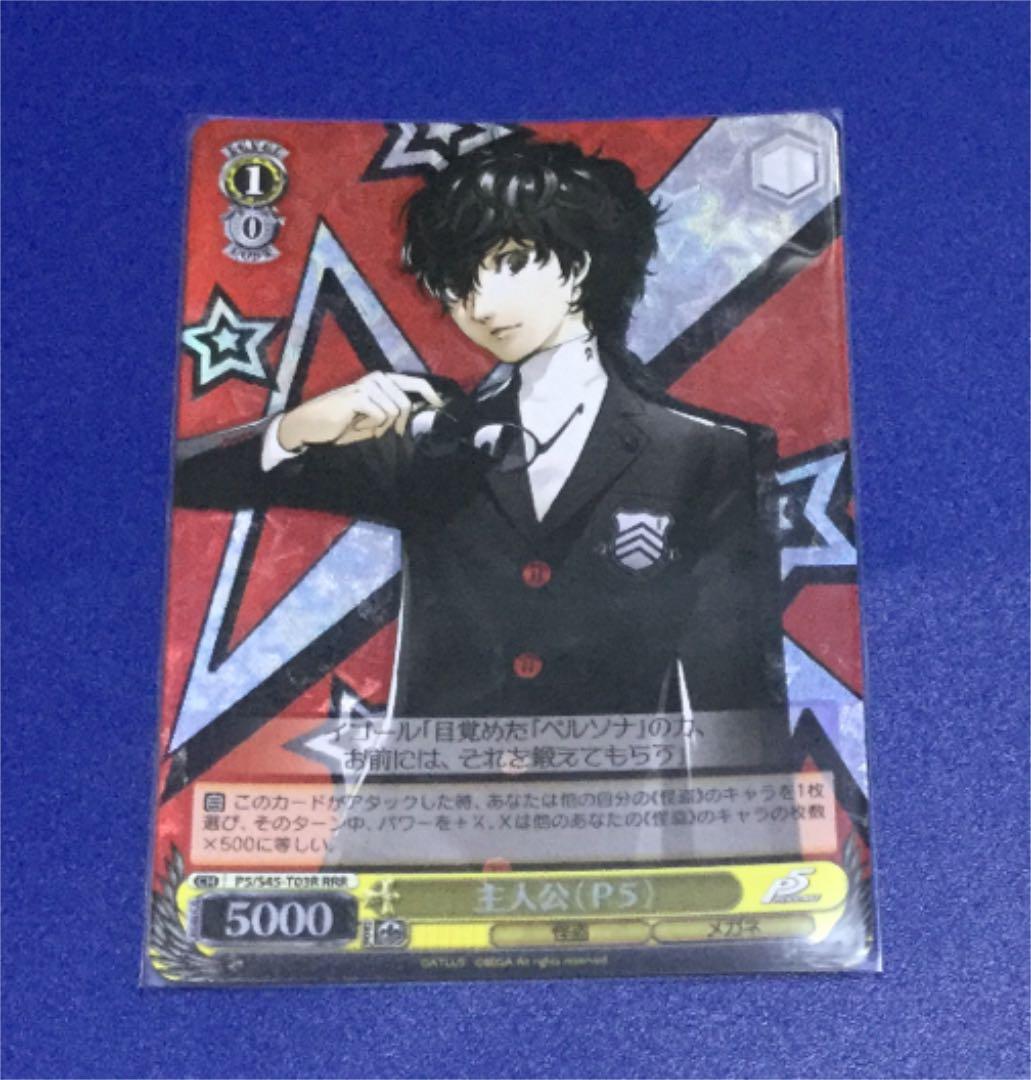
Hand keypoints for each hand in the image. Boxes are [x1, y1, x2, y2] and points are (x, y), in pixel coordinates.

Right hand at [277, 373, 444, 450]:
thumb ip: (393, 414)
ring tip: (360, 424)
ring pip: (393, 412)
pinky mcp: (358, 397)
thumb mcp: (372, 418)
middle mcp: (377, 378)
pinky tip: (355, 424)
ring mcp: (367, 385)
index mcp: (382, 380)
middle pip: (405, 404)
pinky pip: (380, 416)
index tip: (439, 405)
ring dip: (379, 426)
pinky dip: (370, 426)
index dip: (429, 394)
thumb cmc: (342, 423)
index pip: (414, 383)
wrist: (311, 424)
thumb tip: (418, 415)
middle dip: (396, 423)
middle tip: (377, 430)